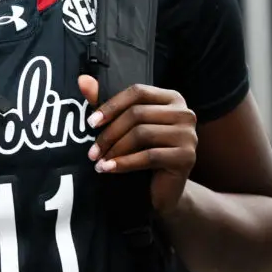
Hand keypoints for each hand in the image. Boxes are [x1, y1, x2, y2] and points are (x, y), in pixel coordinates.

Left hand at [79, 75, 197, 214]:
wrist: (164, 191)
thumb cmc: (142, 153)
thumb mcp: (125, 126)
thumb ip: (106, 102)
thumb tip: (82, 80)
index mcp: (172, 99)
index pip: (138, 92)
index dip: (111, 105)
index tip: (90, 123)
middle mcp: (185, 113)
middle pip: (138, 113)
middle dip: (110, 133)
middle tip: (92, 151)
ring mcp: (189, 135)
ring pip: (142, 134)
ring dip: (115, 149)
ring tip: (99, 161)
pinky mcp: (187, 157)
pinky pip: (149, 156)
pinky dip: (124, 163)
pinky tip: (108, 169)